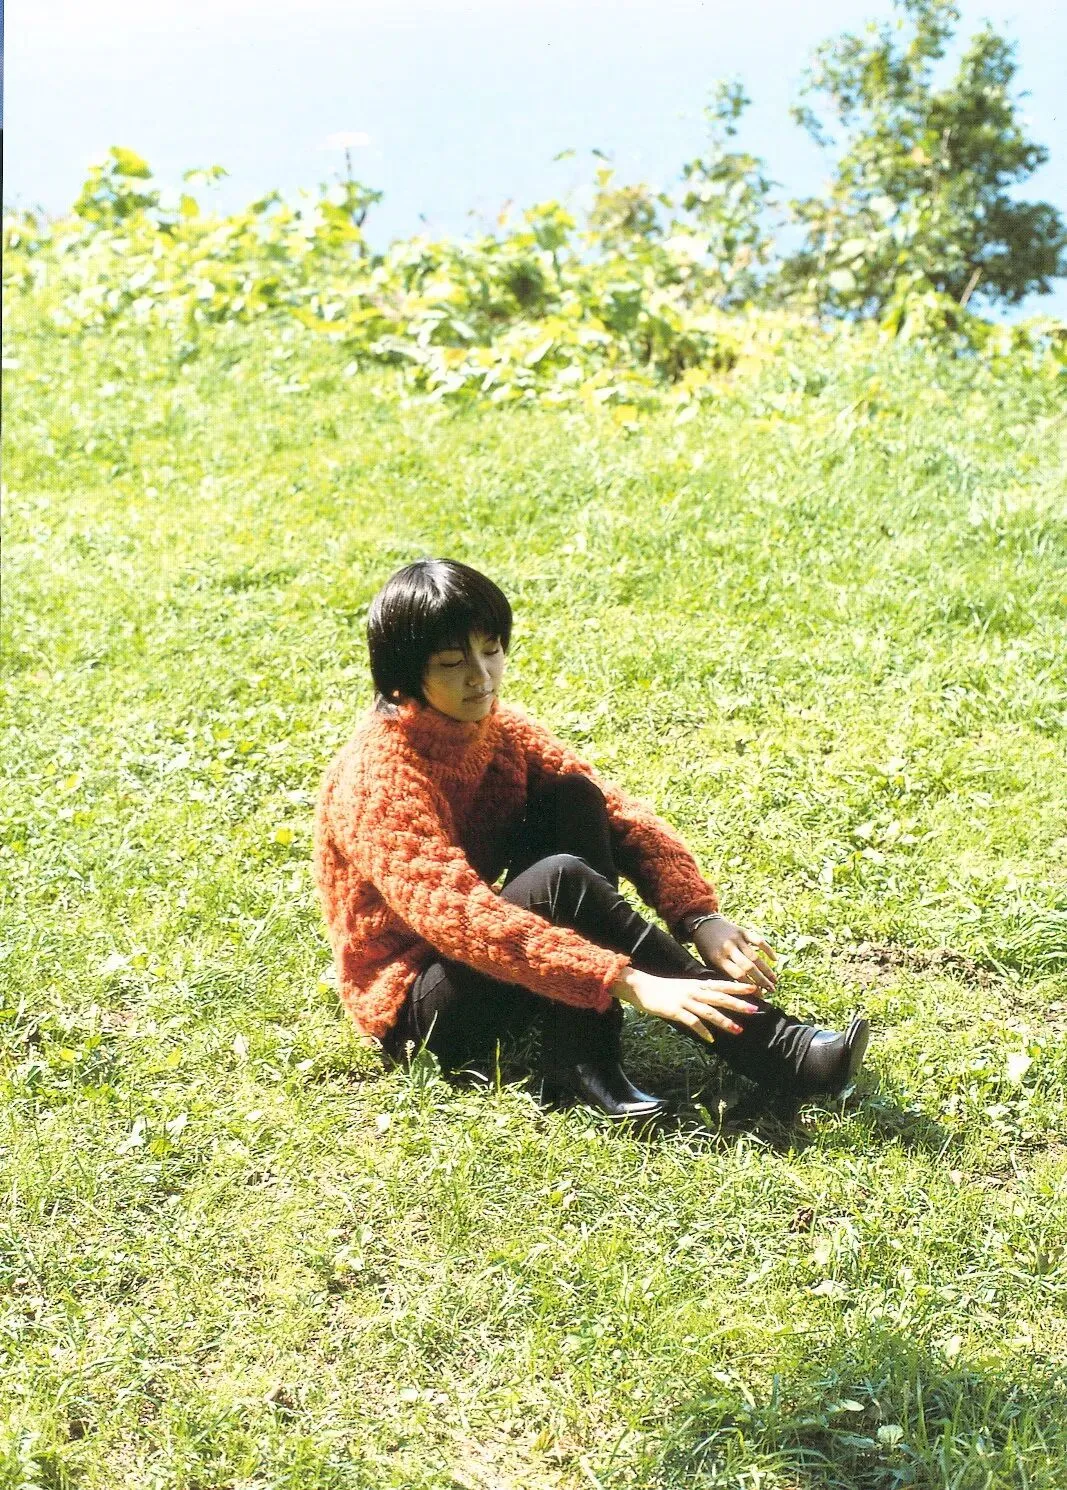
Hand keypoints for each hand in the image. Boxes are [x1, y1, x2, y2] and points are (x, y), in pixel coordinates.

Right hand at [613, 968, 759, 1043]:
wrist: (641, 987)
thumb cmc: (663, 988)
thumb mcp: (685, 986)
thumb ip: (700, 991)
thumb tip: (716, 996)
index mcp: (697, 984)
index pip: (722, 985)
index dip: (738, 987)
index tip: (754, 989)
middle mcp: (694, 991)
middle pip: (720, 998)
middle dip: (738, 1004)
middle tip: (755, 1010)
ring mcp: (685, 1001)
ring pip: (709, 1012)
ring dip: (724, 1021)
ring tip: (738, 1030)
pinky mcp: (675, 1011)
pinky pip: (692, 1022)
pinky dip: (703, 1031)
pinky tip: (711, 1039)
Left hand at [693, 917, 777, 995]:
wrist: (704, 925)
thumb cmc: (707, 949)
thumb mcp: (710, 964)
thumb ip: (724, 974)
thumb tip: (742, 991)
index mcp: (719, 959)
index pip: (739, 976)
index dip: (751, 987)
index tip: (760, 996)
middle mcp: (729, 949)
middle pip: (749, 967)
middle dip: (762, 981)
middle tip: (771, 990)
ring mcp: (737, 939)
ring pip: (756, 956)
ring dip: (767, 970)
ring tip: (774, 980)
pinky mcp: (743, 931)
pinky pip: (759, 940)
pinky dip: (768, 950)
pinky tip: (775, 959)